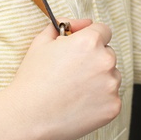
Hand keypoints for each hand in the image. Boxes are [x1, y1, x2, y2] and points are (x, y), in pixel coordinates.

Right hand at [5, 17, 122, 139]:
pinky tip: (78, 105)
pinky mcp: (113, 107)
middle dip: (94, 60)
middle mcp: (105, 61)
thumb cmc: (32, 78)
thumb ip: (63, 25)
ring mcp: (111, 85)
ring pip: (112, 77)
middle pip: (108, 54)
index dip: (91, 37)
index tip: (81, 49)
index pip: (104, 31)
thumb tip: (84, 23)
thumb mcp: (41, 42)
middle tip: (72, 74)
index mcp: (90, 42)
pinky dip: (99, 101)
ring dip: (99, 80)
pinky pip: (111, 99)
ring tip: (74, 91)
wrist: (27, 116)